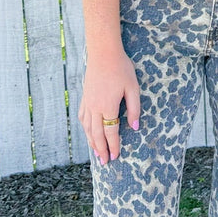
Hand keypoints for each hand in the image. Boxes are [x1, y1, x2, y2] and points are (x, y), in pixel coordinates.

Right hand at [78, 43, 139, 164]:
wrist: (103, 53)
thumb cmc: (121, 69)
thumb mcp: (133, 88)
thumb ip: (134, 108)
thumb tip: (134, 127)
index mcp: (108, 106)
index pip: (110, 132)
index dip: (113, 145)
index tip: (116, 157)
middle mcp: (94, 107)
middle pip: (96, 134)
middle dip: (101, 149)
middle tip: (105, 163)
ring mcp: (87, 103)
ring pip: (87, 128)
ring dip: (91, 142)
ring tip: (96, 154)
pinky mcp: (84, 98)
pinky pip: (83, 118)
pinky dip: (85, 130)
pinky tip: (88, 134)